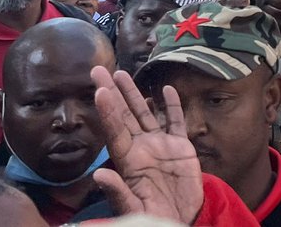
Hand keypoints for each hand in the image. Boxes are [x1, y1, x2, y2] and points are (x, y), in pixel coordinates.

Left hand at [91, 67, 203, 223]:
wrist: (182, 220)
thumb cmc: (155, 217)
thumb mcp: (135, 208)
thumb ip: (118, 192)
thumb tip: (98, 174)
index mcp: (128, 162)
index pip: (115, 131)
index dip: (107, 111)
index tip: (99, 90)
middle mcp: (141, 148)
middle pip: (124, 115)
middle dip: (112, 92)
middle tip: (99, 69)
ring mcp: (161, 146)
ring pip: (145, 113)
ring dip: (134, 94)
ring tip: (123, 73)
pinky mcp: (180, 147)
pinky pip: (175, 121)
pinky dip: (172, 106)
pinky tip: (166, 90)